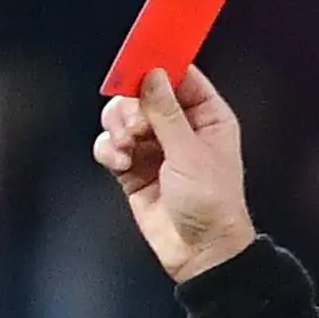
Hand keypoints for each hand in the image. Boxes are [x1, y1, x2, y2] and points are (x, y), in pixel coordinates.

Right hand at [93, 65, 258, 282]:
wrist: (199, 253)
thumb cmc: (209, 202)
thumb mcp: (189, 153)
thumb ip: (166, 113)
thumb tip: (152, 75)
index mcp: (206, 116)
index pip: (180, 76)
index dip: (158, 67)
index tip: (136, 64)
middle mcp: (179, 127)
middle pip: (143, 94)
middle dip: (131, 106)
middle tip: (133, 126)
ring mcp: (154, 148)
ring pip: (122, 118)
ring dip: (117, 128)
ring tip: (125, 148)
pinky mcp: (133, 170)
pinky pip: (111, 146)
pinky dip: (109, 150)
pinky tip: (119, 162)